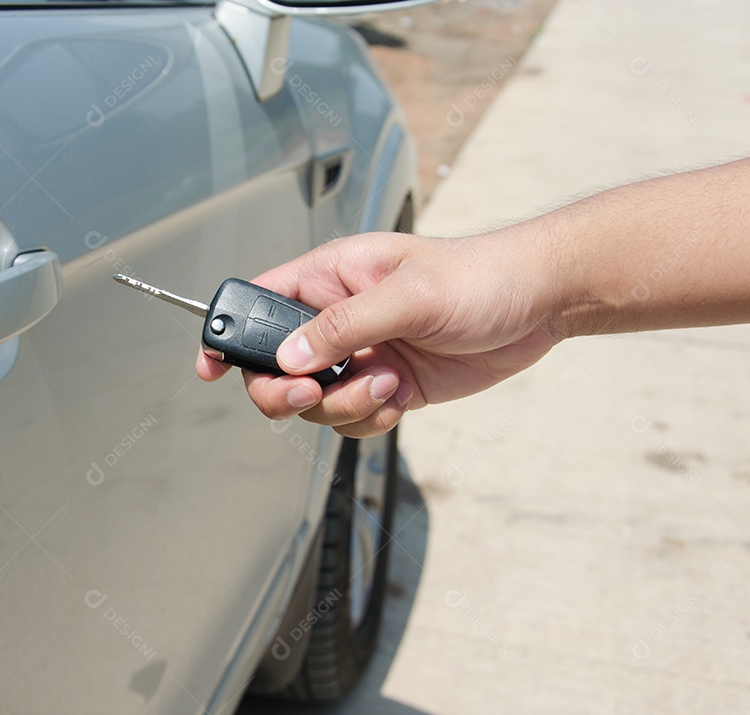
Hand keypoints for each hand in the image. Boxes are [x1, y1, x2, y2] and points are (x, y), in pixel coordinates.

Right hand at [196, 229, 560, 437]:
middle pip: (274, 368)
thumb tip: (289, 359)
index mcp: (329, 278)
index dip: (227, 334)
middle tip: (310, 393)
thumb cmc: (480, 277)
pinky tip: (402, 398)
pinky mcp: (387, 387)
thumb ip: (344, 326)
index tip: (209, 367)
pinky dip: (370, 421)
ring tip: (388, 383)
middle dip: (285, 391)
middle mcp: (337, 319)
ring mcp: (360, 356)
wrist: (540, 305)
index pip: (258, 303)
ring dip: (344, 406)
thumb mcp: (409, 295)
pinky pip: (352, 420)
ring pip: (314, 403)